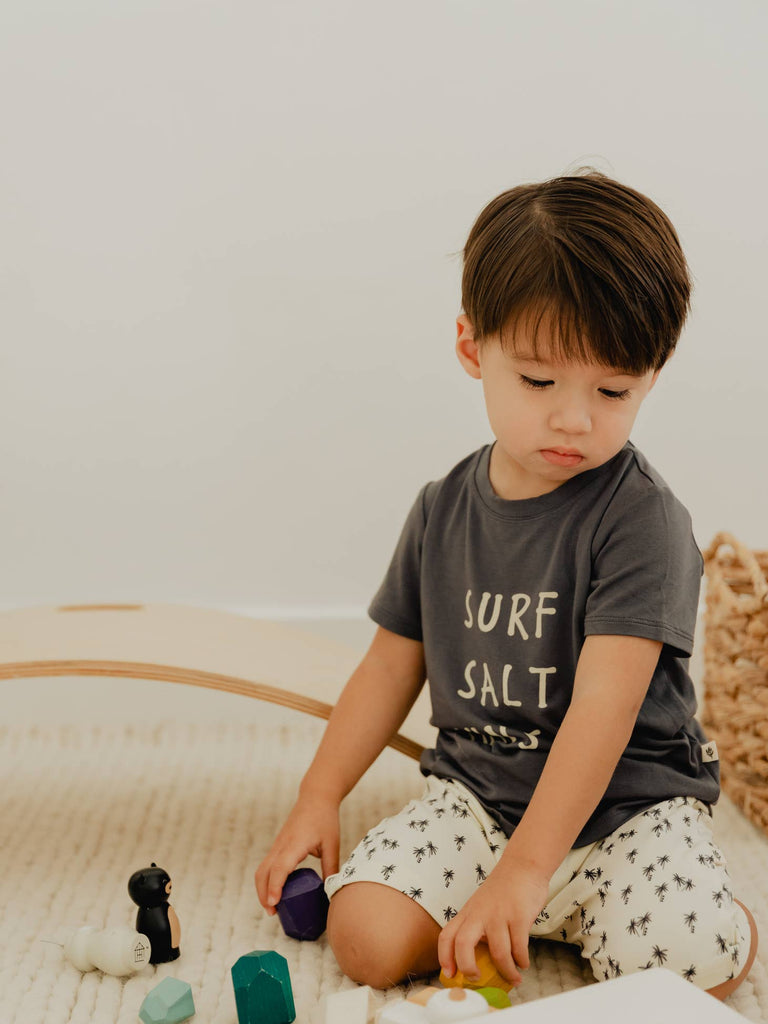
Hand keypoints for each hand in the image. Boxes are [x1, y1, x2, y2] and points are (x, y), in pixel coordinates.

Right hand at [254, 791, 339, 913]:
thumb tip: (332, 891)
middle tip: (273, 912)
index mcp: (295, 843)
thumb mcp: (332, 844)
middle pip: (263, 872)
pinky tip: (276, 890)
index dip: (275, 886)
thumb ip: (331, 867)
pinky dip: (267, 879)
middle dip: (263, 893)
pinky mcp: (278, 845)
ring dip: (262, 888)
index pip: (280, 867)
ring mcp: (277, 844)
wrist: (316, 797)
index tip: (273, 903)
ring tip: (272, 906)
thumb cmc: (325, 819)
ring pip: (262, 869)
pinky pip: (267, 864)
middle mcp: (281, 845)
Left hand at [437, 861, 548, 987]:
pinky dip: (522, 961)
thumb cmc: (502, 890)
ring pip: (498, 953)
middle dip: (467, 968)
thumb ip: (477, 928)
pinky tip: (523, 963)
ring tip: (514, 978)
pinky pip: (519, 947)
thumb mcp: (481, 906)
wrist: (522, 866)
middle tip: (478, 979)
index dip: (444, 957)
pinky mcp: (519, 916)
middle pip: (463, 944)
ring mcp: (499, 915)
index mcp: (467, 913)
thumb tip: (479, 961)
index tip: (449, 975)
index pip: (446, 936)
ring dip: (507, 972)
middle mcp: (479, 914)